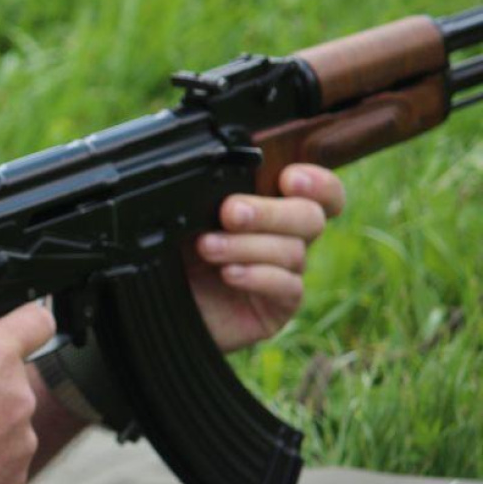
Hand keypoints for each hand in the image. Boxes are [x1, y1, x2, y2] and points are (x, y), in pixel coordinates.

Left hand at [188, 164, 345, 351]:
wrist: (166, 303)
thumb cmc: (179, 256)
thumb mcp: (187, 222)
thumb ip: (209, 198)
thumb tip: (221, 183)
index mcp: (271, 207)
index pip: (318, 191)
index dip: (317, 182)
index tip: (289, 178)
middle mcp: (287, 237)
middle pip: (309, 216)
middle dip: (269, 212)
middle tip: (230, 213)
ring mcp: (287, 272)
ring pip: (292, 251)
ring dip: (247, 246)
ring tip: (207, 247)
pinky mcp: (282, 304)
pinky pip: (287, 287)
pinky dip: (257, 276)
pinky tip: (228, 274)